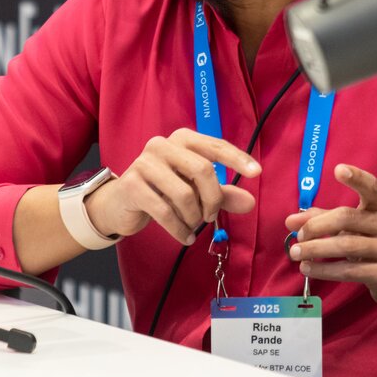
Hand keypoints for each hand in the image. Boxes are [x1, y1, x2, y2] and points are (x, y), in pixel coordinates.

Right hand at [88, 129, 259, 245]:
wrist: (120, 203)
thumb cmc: (163, 191)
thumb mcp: (195, 191)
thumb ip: (223, 194)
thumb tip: (250, 203)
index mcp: (182, 139)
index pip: (215, 145)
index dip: (237, 159)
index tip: (257, 173)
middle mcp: (162, 145)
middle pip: (202, 170)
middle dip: (212, 199)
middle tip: (211, 216)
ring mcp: (144, 163)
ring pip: (184, 194)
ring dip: (194, 216)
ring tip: (193, 224)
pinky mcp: (131, 185)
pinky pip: (164, 212)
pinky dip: (180, 229)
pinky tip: (186, 237)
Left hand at [283, 163, 376, 304]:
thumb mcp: (357, 226)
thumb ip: (324, 219)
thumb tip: (290, 221)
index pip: (371, 187)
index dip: (356, 177)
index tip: (338, 170)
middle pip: (347, 218)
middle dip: (317, 226)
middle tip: (299, 236)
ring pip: (346, 245)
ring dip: (316, 249)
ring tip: (296, 253)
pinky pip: (349, 271)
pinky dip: (324, 270)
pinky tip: (309, 268)